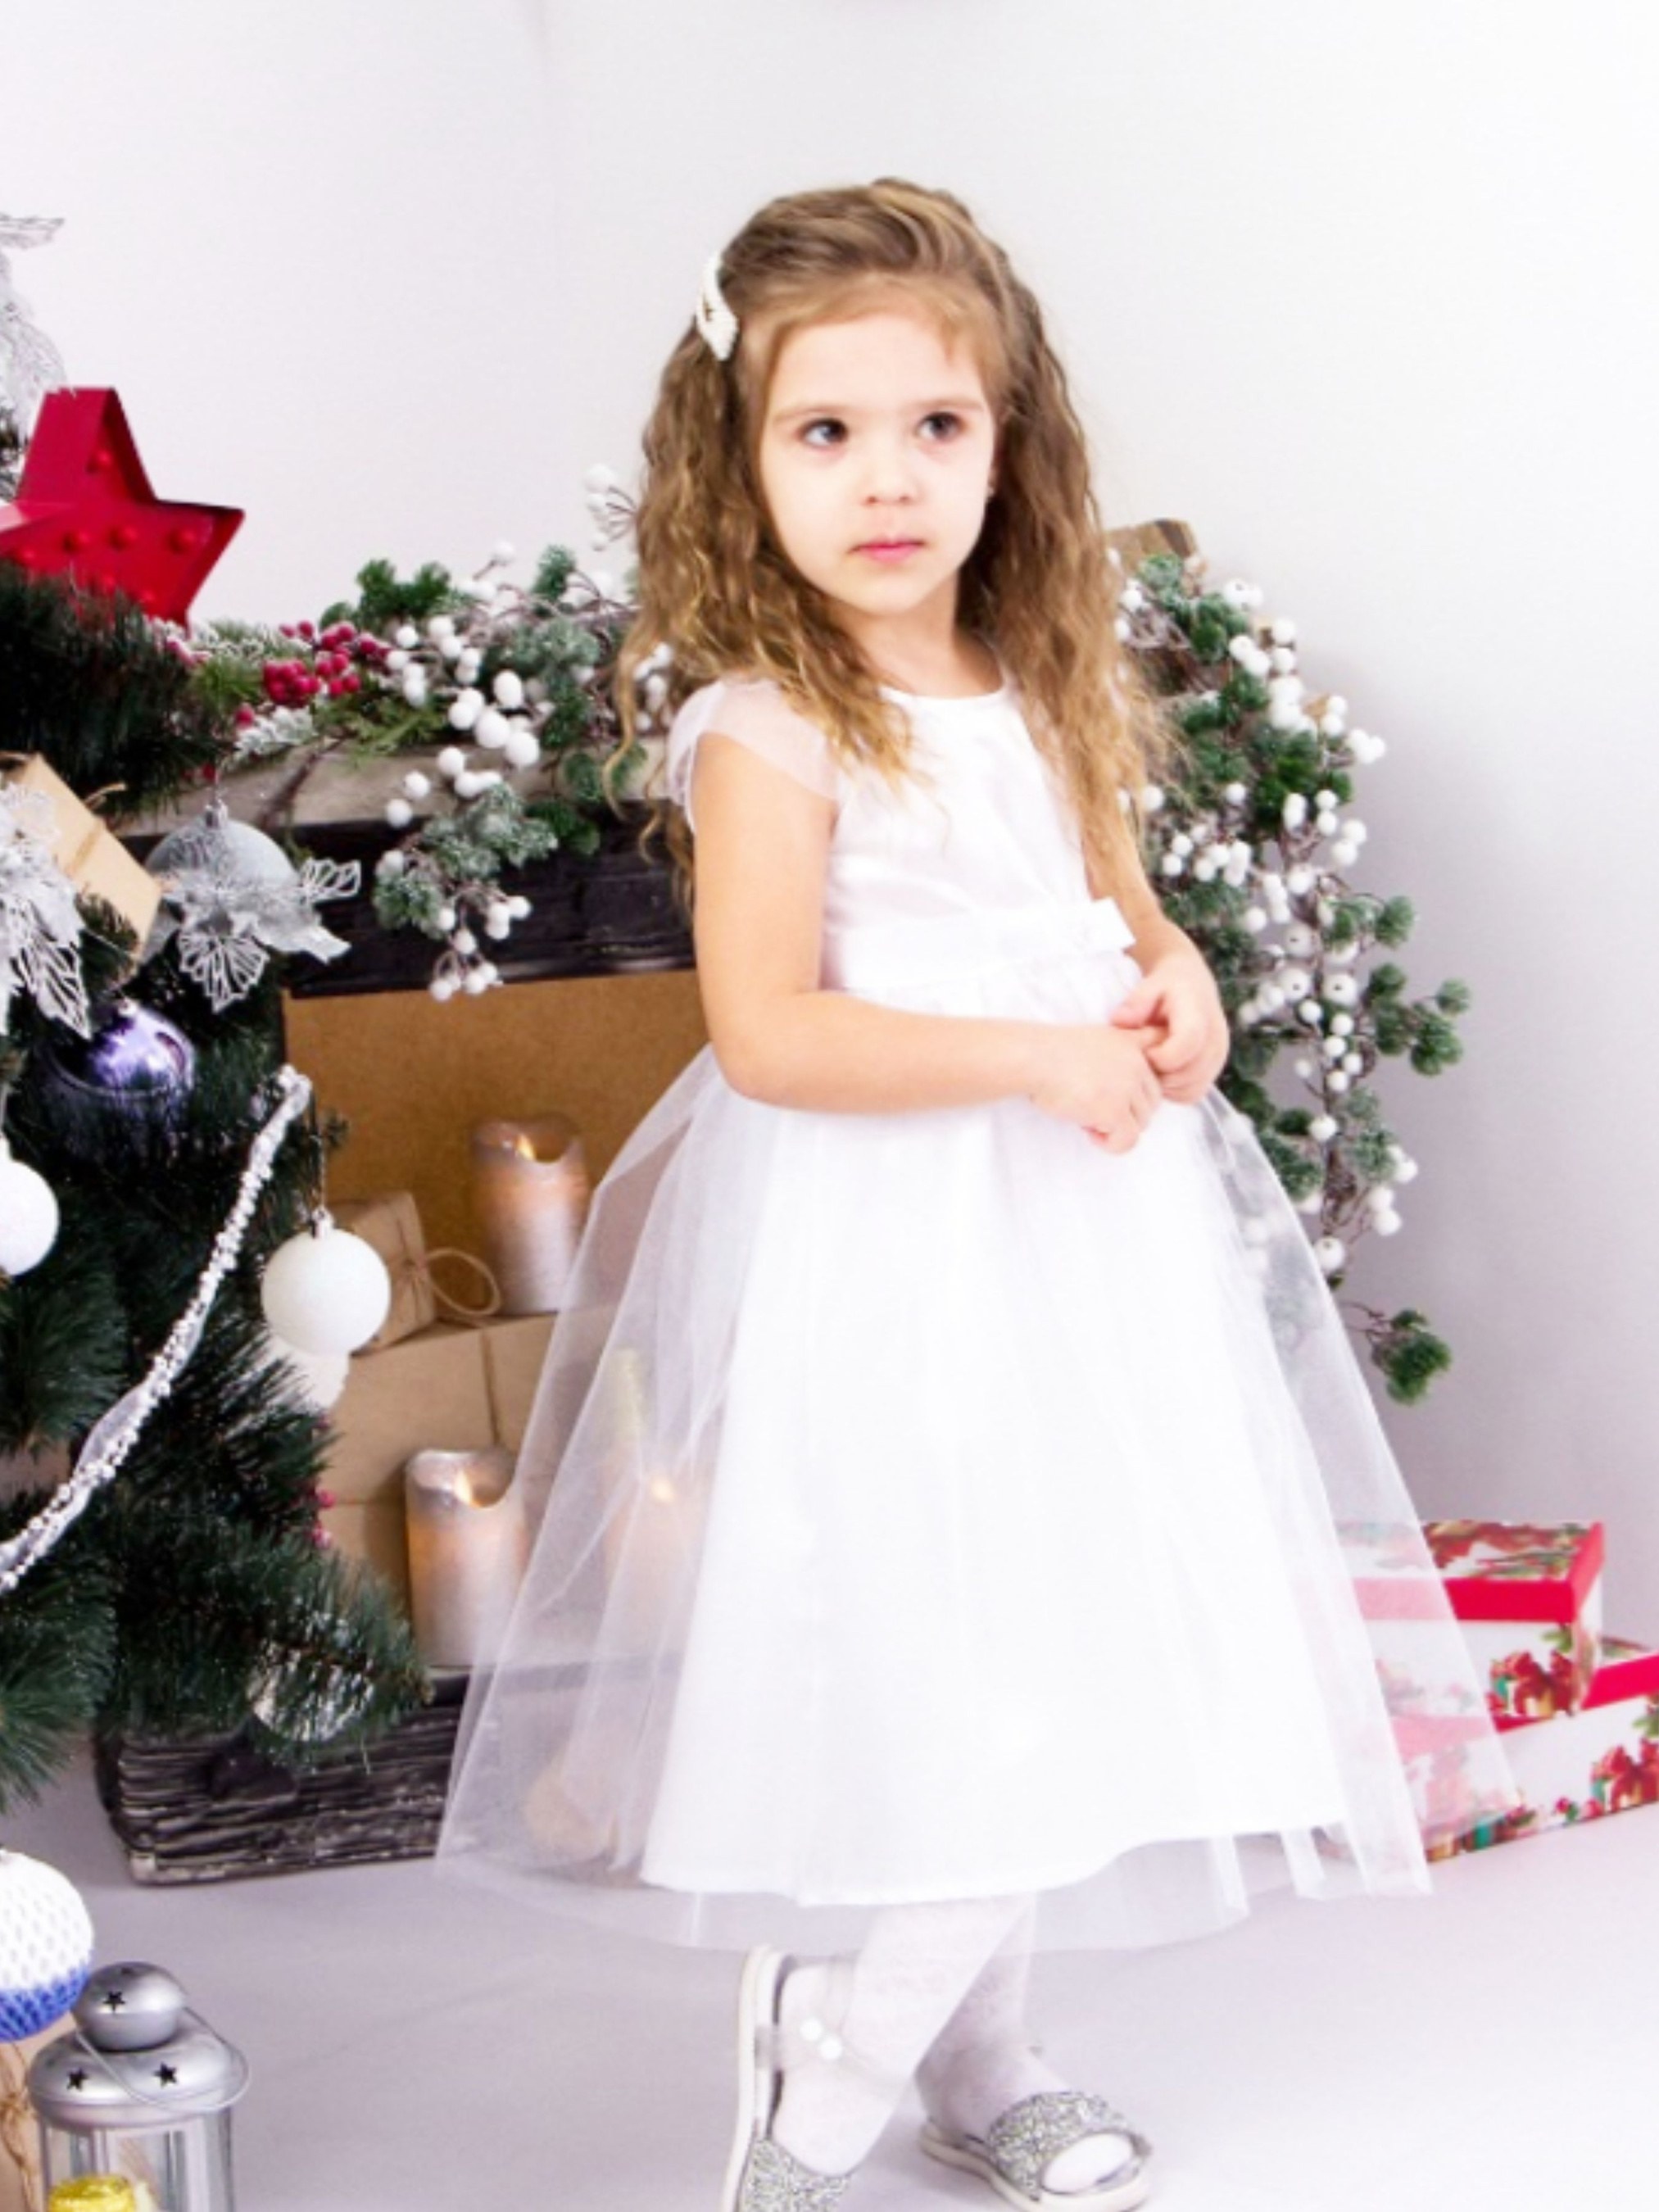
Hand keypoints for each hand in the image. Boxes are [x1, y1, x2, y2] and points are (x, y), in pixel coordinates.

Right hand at [1029, 1023, 1164, 1154]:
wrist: (1031, 1058)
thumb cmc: (1050, 1053)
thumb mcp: (1094, 1039)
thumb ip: (1119, 1054)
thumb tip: (1128, 1089)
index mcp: (1132, 1045)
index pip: (1151, 1081)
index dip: (1130, 1096)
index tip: (1105, 1097)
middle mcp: (1136, 1063)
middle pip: (1150, 1105)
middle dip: (1125, 1114)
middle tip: (1093, 1111)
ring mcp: (1127, 1086)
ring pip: (1141, 1123)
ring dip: (1115, 1128)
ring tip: (1087, 1119)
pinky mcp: (1115, 1110)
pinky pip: (1128, 1140)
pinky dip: (1110, 1144)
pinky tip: (1089, 1132)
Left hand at [1110, 950, 1229, 1103]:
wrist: (1192, 985)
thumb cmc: (1167, 986)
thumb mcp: (1149, 986)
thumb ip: (1135, 1002)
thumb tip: (1119, 1021)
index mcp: (1199, 1014)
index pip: (1188, 1044)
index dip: (1161, 1056)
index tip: (1145, 1052)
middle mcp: (1216, 1037)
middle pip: (1190, 1073)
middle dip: (1160, 1075)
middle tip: (1143, 1063)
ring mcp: (1218, 1055)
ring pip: (1192, 1087)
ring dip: (1167, 1085)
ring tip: (1152, 1067)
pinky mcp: (1215, 1068)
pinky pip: (1194, 1093)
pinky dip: (1175, 1091)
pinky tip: (1162, 1074)